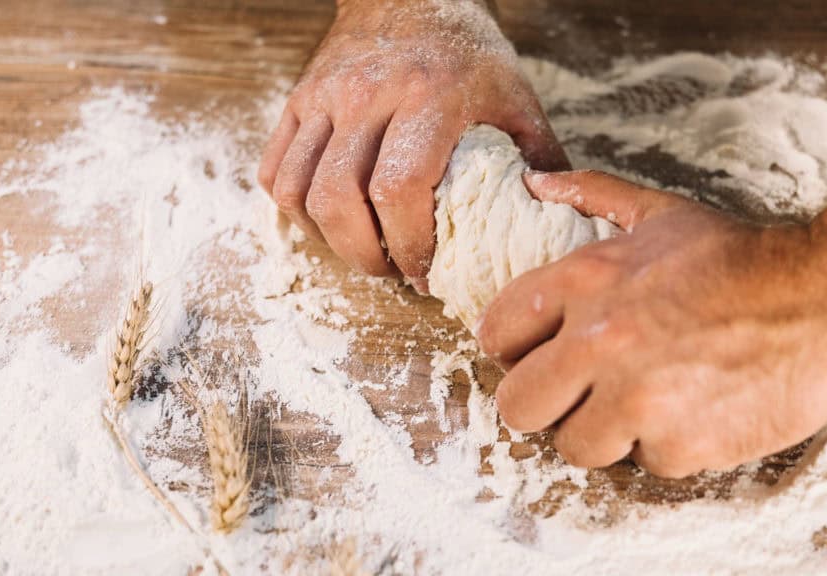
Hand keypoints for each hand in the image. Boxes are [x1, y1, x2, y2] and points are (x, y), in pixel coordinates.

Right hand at [257, 0, 568, 290]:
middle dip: (364, 255)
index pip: (398, 189)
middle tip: (393, 270)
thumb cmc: (468, 53)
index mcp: (429, 95)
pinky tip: (330, 220)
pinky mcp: (297, 100)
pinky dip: (294, 210)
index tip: (427, 272)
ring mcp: (324, 96)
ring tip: (363, 249)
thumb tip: (552, 223)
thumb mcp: (516, 98)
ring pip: (298, 191)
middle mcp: (366, 94)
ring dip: (327, 239)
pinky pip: (274, 171)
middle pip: (338, 200)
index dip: (409, 246)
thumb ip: (539, 160)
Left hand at [477, 170, 826, 477]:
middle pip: (517, 406)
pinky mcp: (679, 444)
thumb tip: (535, 183)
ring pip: (574, 446)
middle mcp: (599, 342)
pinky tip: (692, 410)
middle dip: (543, 404)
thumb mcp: (663, 214)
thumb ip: (593, 195)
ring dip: (602, 431)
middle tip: (578, 393)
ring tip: (641, 402)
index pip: (495, 334)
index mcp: (584, 282)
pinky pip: (642, 462)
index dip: (512, 350)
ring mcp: (638, 399)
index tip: (537, 355)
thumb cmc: (742, 257)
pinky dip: (663, 445)